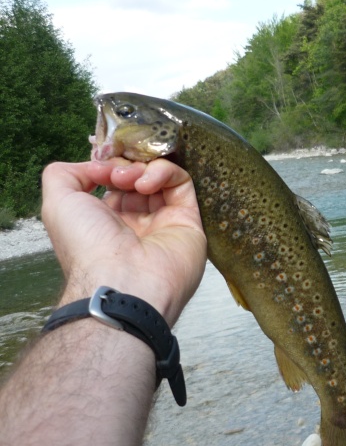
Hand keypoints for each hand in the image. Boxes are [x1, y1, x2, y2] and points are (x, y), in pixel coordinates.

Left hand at [41, 159, 206, 324]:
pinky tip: (147, 184)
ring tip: (130, 180)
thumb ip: (64, 174)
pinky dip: (165, 173)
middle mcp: (136, 222)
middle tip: (117, 174)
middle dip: (125, 166)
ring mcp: (164, 221)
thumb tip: (95, 164)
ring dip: (143, 169)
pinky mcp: (189, 220)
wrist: (122, 281)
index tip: (100, 167)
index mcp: (106, 222)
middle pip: (138, 177)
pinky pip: (182, 184)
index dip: (108, 166)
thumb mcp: (57, 203)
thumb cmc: (86, 245)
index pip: (113, 183)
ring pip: (160, 178)